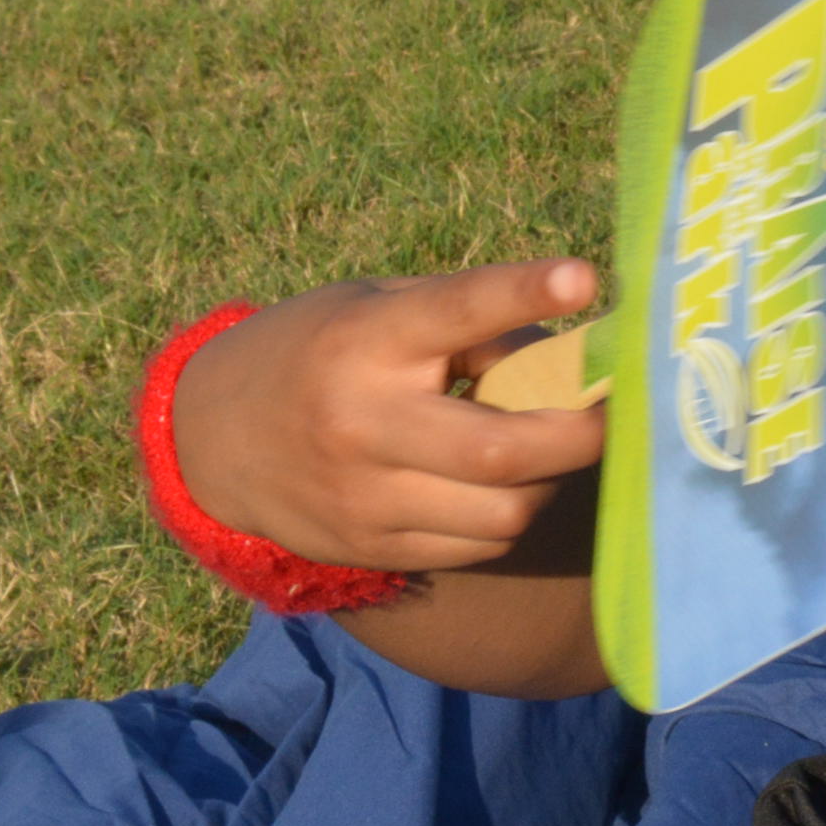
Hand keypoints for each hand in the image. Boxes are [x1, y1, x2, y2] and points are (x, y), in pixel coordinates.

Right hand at [170, 259, 608, 570]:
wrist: (212, 437)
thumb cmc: (324, 353)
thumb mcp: (378, 310)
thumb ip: (468, 323)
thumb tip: (580, 356)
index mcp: (365, 339)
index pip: (453, 311)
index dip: (521, 293)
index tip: (585, 278)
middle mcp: (361, 420)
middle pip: (503, 449)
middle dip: (581, 435)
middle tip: (614, 413)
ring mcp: (363, 494)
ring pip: (505, 511)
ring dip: (548, 481)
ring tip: (543, 449)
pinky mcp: (370, 546)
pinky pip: (481, 544)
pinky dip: (511, 515)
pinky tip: (500, 486)